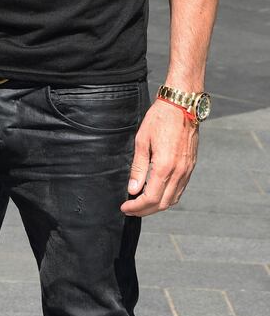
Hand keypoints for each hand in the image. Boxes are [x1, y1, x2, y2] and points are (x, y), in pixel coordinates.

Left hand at [120, 100, 197, 215]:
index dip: (136, 207)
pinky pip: (180, 189)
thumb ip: (138, 167)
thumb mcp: (142, 140)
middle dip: (145, 210)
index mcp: (165, 166)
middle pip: (162, 203)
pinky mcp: (191, 166)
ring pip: (173, 199)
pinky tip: (157, 193)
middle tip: (131, 209)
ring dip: (157, 206)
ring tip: (141, 204)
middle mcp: (179, 172)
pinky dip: (168, 197)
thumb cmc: (160, 119)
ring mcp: (187, 170)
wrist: (182, 105)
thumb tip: (132, 189)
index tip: (125, 208)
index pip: (150, 198)